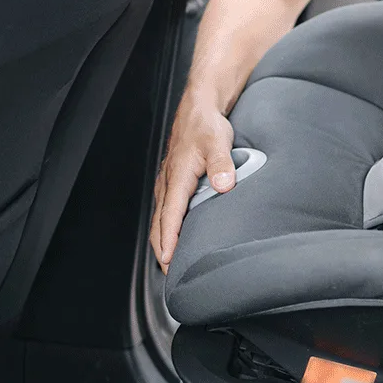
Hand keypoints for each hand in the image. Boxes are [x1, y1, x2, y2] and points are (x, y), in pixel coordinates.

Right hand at [150, 90, 236, 273]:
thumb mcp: (218, 141)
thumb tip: (223, 185)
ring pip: (161, 218)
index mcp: (177, 176)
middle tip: (169, 274)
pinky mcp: (174, 181)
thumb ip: (222, 164)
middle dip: (162, 249)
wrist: (199, 108)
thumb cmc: (206, 124)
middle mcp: (168, 182)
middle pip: (160, 223)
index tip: (167, 260)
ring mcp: (169, 182)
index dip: (169, 240)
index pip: (170, 216)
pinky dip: (167, 227)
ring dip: (163, 240)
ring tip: (170, 262)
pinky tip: (176, 235)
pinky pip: (166, 210)